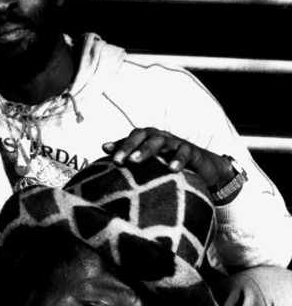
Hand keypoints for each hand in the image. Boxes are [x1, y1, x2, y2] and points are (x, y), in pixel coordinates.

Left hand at [102, 128, 234, 190]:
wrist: (203, 165)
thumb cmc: (169, 161)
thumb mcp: (150, 160)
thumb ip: (128, 153)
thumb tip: (103, 146)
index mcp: (148, 139)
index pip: (131, 138)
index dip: (119, 144)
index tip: (106, 152)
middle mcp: (160, 138)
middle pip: (143, 136)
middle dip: (129, 147)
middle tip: (118, 160)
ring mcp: (176, 143)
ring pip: (161, 141)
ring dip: (147, 150)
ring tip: (135, 161)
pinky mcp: (192, 152)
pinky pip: (185, 153)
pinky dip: (178, 159)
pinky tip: (171, 169)